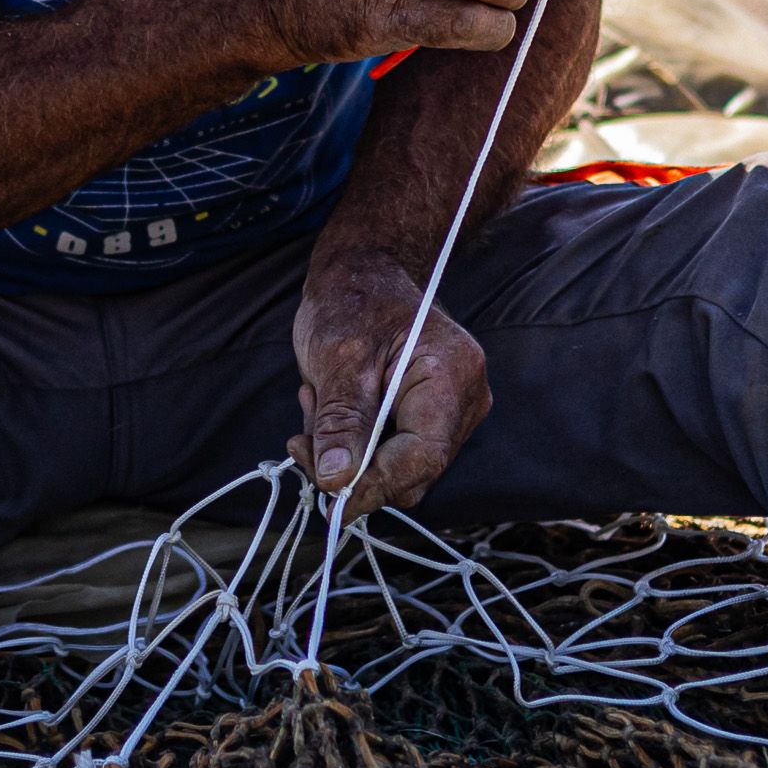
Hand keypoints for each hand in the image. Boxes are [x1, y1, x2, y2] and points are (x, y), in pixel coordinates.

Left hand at [295, 251, 490, 520]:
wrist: (364, 273)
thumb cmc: (354, 301)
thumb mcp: (337, 359)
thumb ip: (340, 422)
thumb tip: (337, 479)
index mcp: (450, 376)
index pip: (423, 456)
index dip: (375, 484)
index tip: (327, 494)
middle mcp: (465, 400)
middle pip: (413, 469)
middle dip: (354, 465)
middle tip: (302, 439)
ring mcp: (454, 411)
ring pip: (400, 466)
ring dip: (350, 451)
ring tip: (316, 406)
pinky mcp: (434, 417)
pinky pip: (397, 451)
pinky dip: (357, 441)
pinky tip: (333, 408)